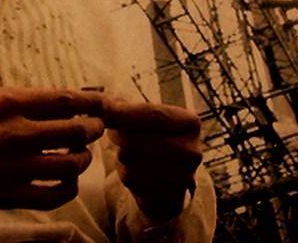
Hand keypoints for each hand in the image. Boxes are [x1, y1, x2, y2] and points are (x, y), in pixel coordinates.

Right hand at [0, 87, 104, 225]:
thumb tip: (74, 99)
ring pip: (70, 164)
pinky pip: (54, 195)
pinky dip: (69, 187)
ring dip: (83, 159)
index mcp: (8, 102)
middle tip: (94, 130)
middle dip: (93, 130)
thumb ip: (29, 101)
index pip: (67, 100)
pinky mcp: (6, 194)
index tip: (103, 104)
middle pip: (75, 132)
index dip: (93, 103)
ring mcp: (10, 166)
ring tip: (80, 155)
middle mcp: (12, 132)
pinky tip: (66, 180)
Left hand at [103, 99, 202, 221]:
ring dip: (122, 155)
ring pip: (131, 159)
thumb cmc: (156, 140)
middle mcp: (192, 149)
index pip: (154, 115)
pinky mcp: (167, 194)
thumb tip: (105, 104)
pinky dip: (125, 172)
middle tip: (113, 133)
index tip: (106, 110)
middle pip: (138, 139)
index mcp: (191, 123)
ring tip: (127, 151)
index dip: (126, 112)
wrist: (170, 182)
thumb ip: (129, 108)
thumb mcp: (150, 119)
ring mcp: (183, 175)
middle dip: (119, 135)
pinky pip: (131, 178)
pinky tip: (132, 168)